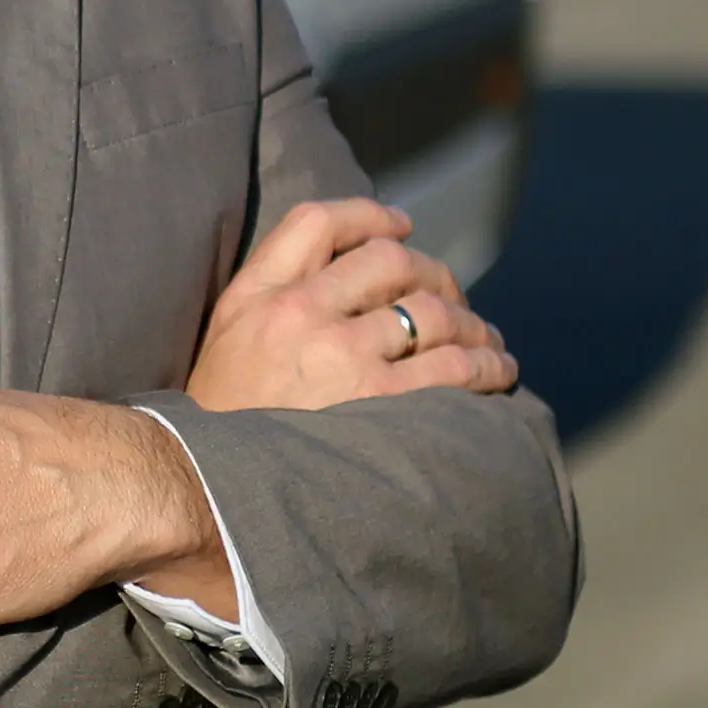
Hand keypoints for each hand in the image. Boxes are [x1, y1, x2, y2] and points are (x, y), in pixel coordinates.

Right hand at [186, 198, 517, 412]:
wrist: (211, 492)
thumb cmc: (225, 422)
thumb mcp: (228, 341)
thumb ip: (273, 302)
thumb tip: (347, 281)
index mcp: (256, 294)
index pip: (317, 222)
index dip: (369, 215)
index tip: (402, 224)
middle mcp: (298, 312)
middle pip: (388, 259)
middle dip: (433, 272)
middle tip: (452, 297)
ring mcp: (340, 354)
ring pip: (433, 310)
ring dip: (471, 322)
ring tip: (484, 340)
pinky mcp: (378, 400)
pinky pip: (455, 366)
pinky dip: (486, 363)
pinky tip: (496, 371)